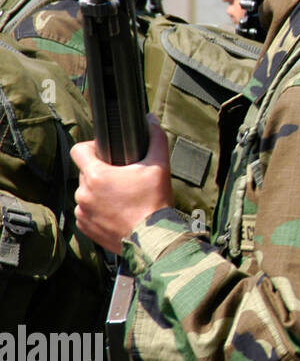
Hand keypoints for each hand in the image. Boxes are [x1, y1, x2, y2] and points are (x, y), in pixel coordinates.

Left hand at [72, 116, 173, 252]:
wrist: (153, 240)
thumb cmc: (154, 203)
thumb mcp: (159, 167)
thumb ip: (155, 139)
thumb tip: (151, 120)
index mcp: (96, 175)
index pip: (79, 150)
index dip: (91, 147)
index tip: (104, 153)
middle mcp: (83, 193)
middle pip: (86, 174)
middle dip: (102, 174)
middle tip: (124, 180)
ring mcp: (82, 212)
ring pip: (87, 194)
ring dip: (100, 194)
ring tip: (122, 199)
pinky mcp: (85, 228)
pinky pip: (87, 213)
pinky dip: (98, 211)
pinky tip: (117, 213)